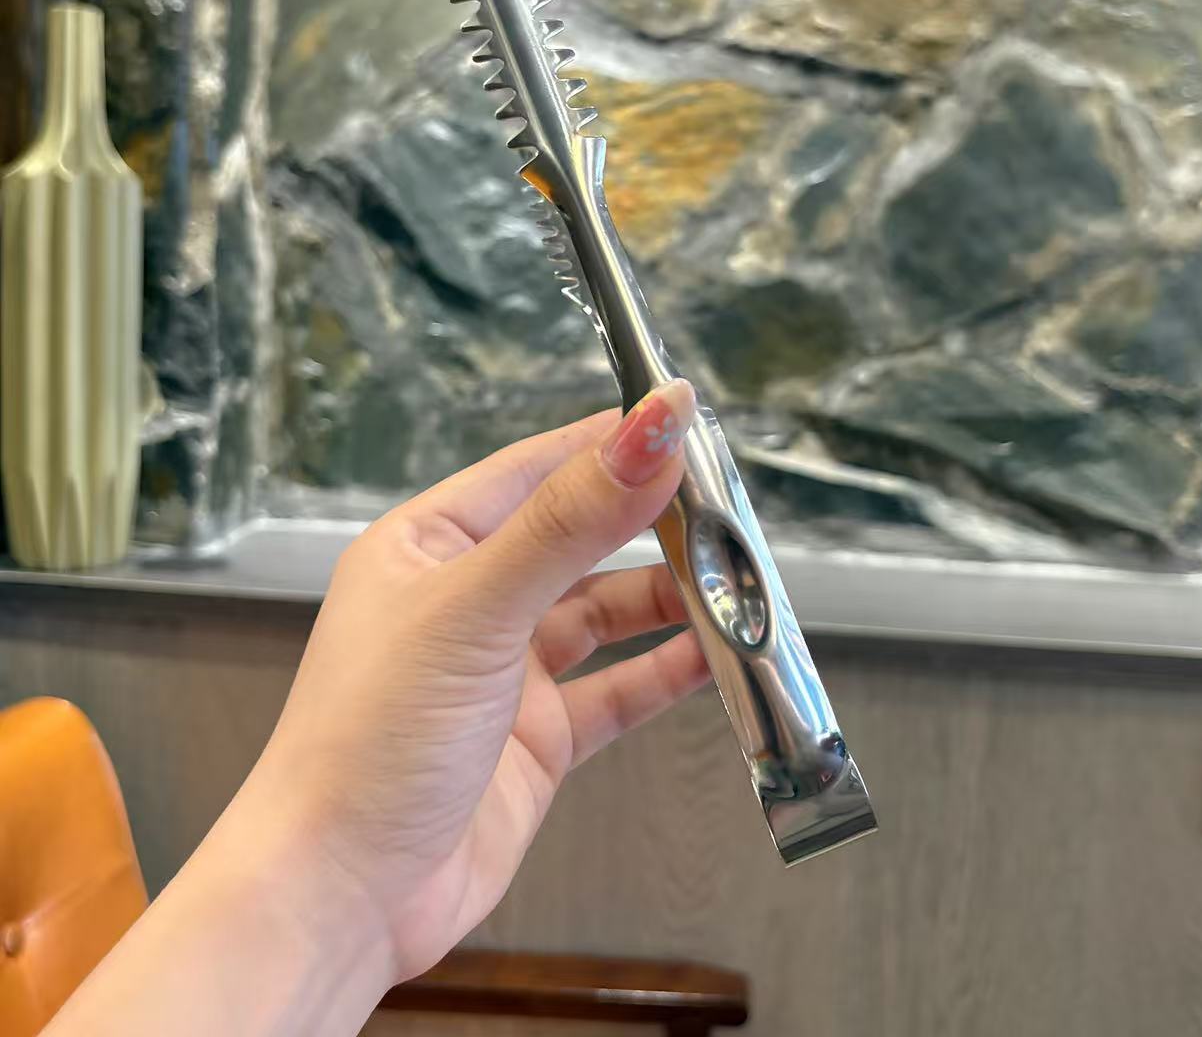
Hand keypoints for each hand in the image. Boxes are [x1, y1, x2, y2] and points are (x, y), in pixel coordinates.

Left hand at [240, 379, 705, 982]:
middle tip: (733, 513)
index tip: (688, 422)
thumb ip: (569, 521)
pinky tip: (718, 657)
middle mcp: (469, 599)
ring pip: (605, 615)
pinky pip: (616, 690)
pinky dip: (666, 672)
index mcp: (430, 545)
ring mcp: (505, 672)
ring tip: (741, 586)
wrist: (340, 899)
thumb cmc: (375, 735)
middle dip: (652, 524)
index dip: (611, 444)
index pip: (536, 469)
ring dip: (670, 600)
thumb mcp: (475, 609)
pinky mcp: (537, 739)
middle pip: (579, 539)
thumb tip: (653, 426)